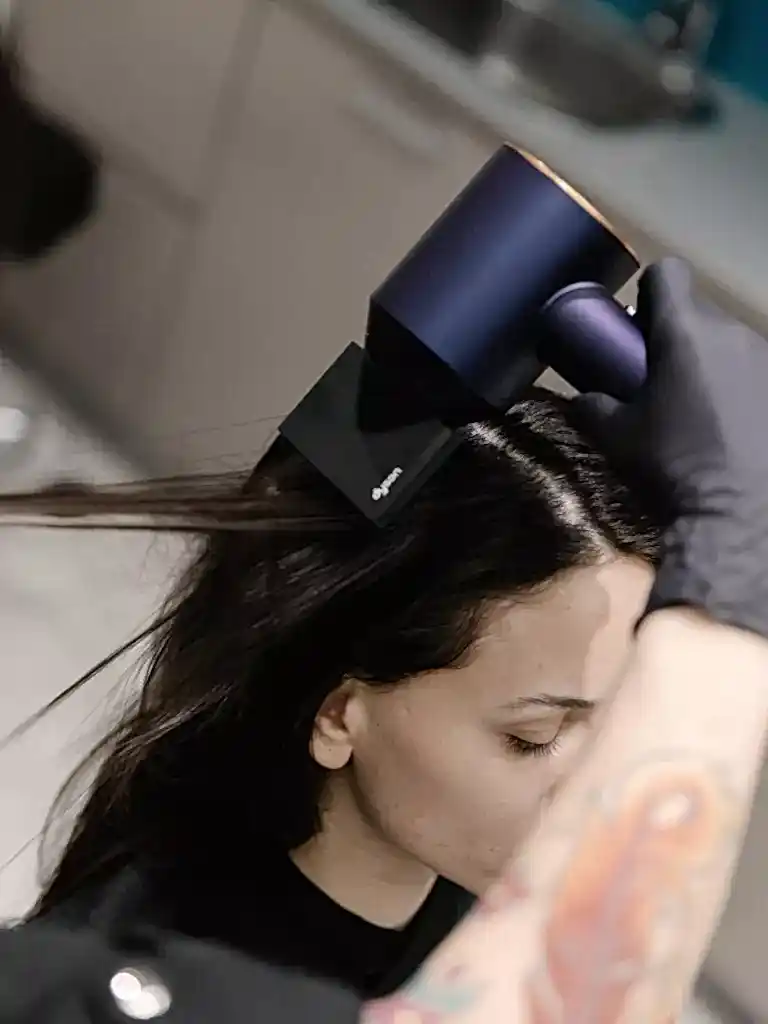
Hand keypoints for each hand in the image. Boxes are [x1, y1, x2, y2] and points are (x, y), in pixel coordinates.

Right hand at [577, 257, 767, 637]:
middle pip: (700, 311)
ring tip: (700, 411)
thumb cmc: (671, 467)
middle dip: (678, 336)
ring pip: (732, 343)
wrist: (741, 515)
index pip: (668, 272)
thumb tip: (584, 398)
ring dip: (713, 363)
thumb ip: (593, 407)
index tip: (637, 328)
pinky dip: (742, 390)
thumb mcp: (616, 438)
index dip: (648, 292)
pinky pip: (756, 373)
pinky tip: (734, 430)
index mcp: (685, 331)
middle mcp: (733, 332)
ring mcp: (767, 359)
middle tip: (660, 379)